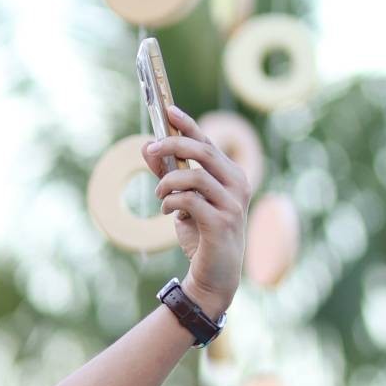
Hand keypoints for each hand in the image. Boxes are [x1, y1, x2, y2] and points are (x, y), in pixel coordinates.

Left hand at [144, 105, 248, 317]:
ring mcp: (232, 203)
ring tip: (159, 194)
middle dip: (171, 145)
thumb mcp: (182, 201)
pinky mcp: (221, 222)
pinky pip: (190, 200)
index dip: (188, 124)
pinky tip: (168, 210)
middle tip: (148, 149)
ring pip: (194, 175)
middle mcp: (238, 184)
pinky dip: (172, 201)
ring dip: (168, 182)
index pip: (208, 142)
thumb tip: (147, 149)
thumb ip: (168, 176)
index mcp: (232, 174)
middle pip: (202, 151)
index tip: (167, 109)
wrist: (214, 276)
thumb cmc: (201, 236)